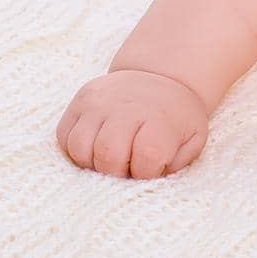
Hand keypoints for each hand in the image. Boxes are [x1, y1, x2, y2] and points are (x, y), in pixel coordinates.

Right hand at [57, 69, 209, 177]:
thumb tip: (148, 179)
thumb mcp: (192, 139)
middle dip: (116, 171)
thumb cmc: (176, 118)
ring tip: (111, 156)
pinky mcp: (81, 100)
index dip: (147, 172)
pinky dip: (76, 150)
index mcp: (159, 119)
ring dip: (92, 162)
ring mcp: (100, 102)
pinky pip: (64, 136)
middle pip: (108, 156)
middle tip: (127, 165)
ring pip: (79, 148)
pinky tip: (95, 146)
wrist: (162, 78)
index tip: (152, 165)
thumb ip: (175, 163)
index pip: (145, 161)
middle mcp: (127, 107)